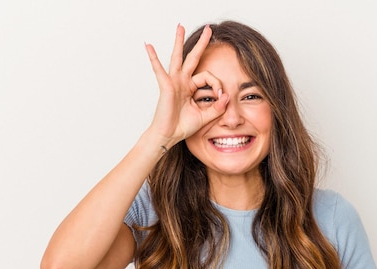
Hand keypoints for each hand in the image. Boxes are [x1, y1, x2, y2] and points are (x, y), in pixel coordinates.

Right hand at [145, 24, 228, 147]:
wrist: (169, 135)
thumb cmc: (182, 126)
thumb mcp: (205, 117)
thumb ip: (217, 107)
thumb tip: (227, 96)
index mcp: (191, 88)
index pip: (207, 77)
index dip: (216, 84)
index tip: (221, 96)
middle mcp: (182, 82)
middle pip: (193, 58)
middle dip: (201, 43)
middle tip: (209, 29)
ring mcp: (173, 82)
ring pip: (178, 57)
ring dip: (178, 41)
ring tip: (180, 26)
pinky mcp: (166, 86)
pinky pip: (159, 69)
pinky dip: (153, 58)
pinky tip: (149, 46)